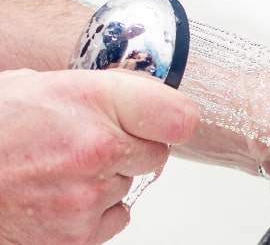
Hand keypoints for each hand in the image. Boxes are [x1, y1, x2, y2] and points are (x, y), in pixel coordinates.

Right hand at [0, 69, 197, 243]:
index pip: (179, 117)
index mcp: (93, 100)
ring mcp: (86, 196)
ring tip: (58, 167)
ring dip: (106, 178)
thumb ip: (102, 93)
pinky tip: (57, 194)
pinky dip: (93, 210)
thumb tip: (145, 96)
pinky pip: (114, 218)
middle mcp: (96, 148)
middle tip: (91, 142)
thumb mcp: (43, 84)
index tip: (162, 118)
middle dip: (133, 147)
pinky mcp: (76, 235)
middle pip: (158, 153)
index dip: (171, 118)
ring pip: (130, 185)